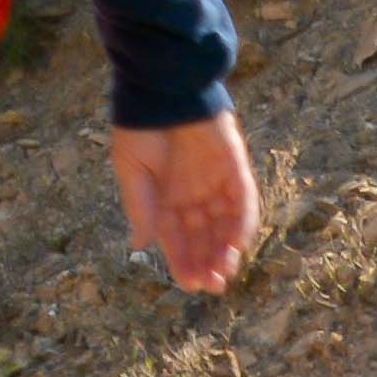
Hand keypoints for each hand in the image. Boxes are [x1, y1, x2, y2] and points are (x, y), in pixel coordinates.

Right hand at [115, 113, 262, 292]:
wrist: (165, 89)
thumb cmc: (141, 127)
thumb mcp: (132, 169)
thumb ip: (140, 207)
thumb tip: (140, 245)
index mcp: (165, 197)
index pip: (177, 238)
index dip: (183, 261)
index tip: (190, 285)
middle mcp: (193, 195)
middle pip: (205, 237)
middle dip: (208, 263)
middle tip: (212, 287)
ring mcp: (217, 184)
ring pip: (226, 226)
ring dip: (226, 251)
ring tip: (224, 273)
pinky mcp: (237, 170)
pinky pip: (245, 203)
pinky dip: (243, 225)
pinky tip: (237, 244)